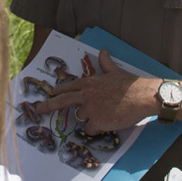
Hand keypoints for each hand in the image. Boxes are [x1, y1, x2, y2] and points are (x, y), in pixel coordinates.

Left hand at [37, 49, 151, 132]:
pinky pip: (90, 129)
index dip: (57, 91)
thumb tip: (103, 51)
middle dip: (48, 105)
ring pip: (81, 118)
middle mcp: (86, 95)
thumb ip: (106, 63)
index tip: (50, 94)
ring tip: (106, 114)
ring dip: (90, 119)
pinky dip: (97, 128)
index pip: (68, 87)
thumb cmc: (130, 85)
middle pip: (62, 101)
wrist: (142, 96)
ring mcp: (90, 108)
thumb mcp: (115, 71)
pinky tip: (108, 123)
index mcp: (89, 83)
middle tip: (39, 109)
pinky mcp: (97, 121)